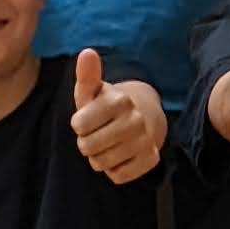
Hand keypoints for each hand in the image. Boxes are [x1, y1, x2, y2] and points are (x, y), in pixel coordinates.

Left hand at [71, 51, 165, 182]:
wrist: (143, 117)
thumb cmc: (106, 106)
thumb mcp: (93, 91)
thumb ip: (87, 75)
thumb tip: (87, 53)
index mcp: (120, 100)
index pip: (79, 125)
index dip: (78, 125)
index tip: (87, 118)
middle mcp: (136, 119)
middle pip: (88, 147)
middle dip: (86, 143)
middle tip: (96, 134)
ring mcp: (145, 140)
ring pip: (101, 163)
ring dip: (98, 158)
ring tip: (107, 144)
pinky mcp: (151, 158)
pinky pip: (118, 176)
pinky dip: (113, 170)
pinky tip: (119, 156)